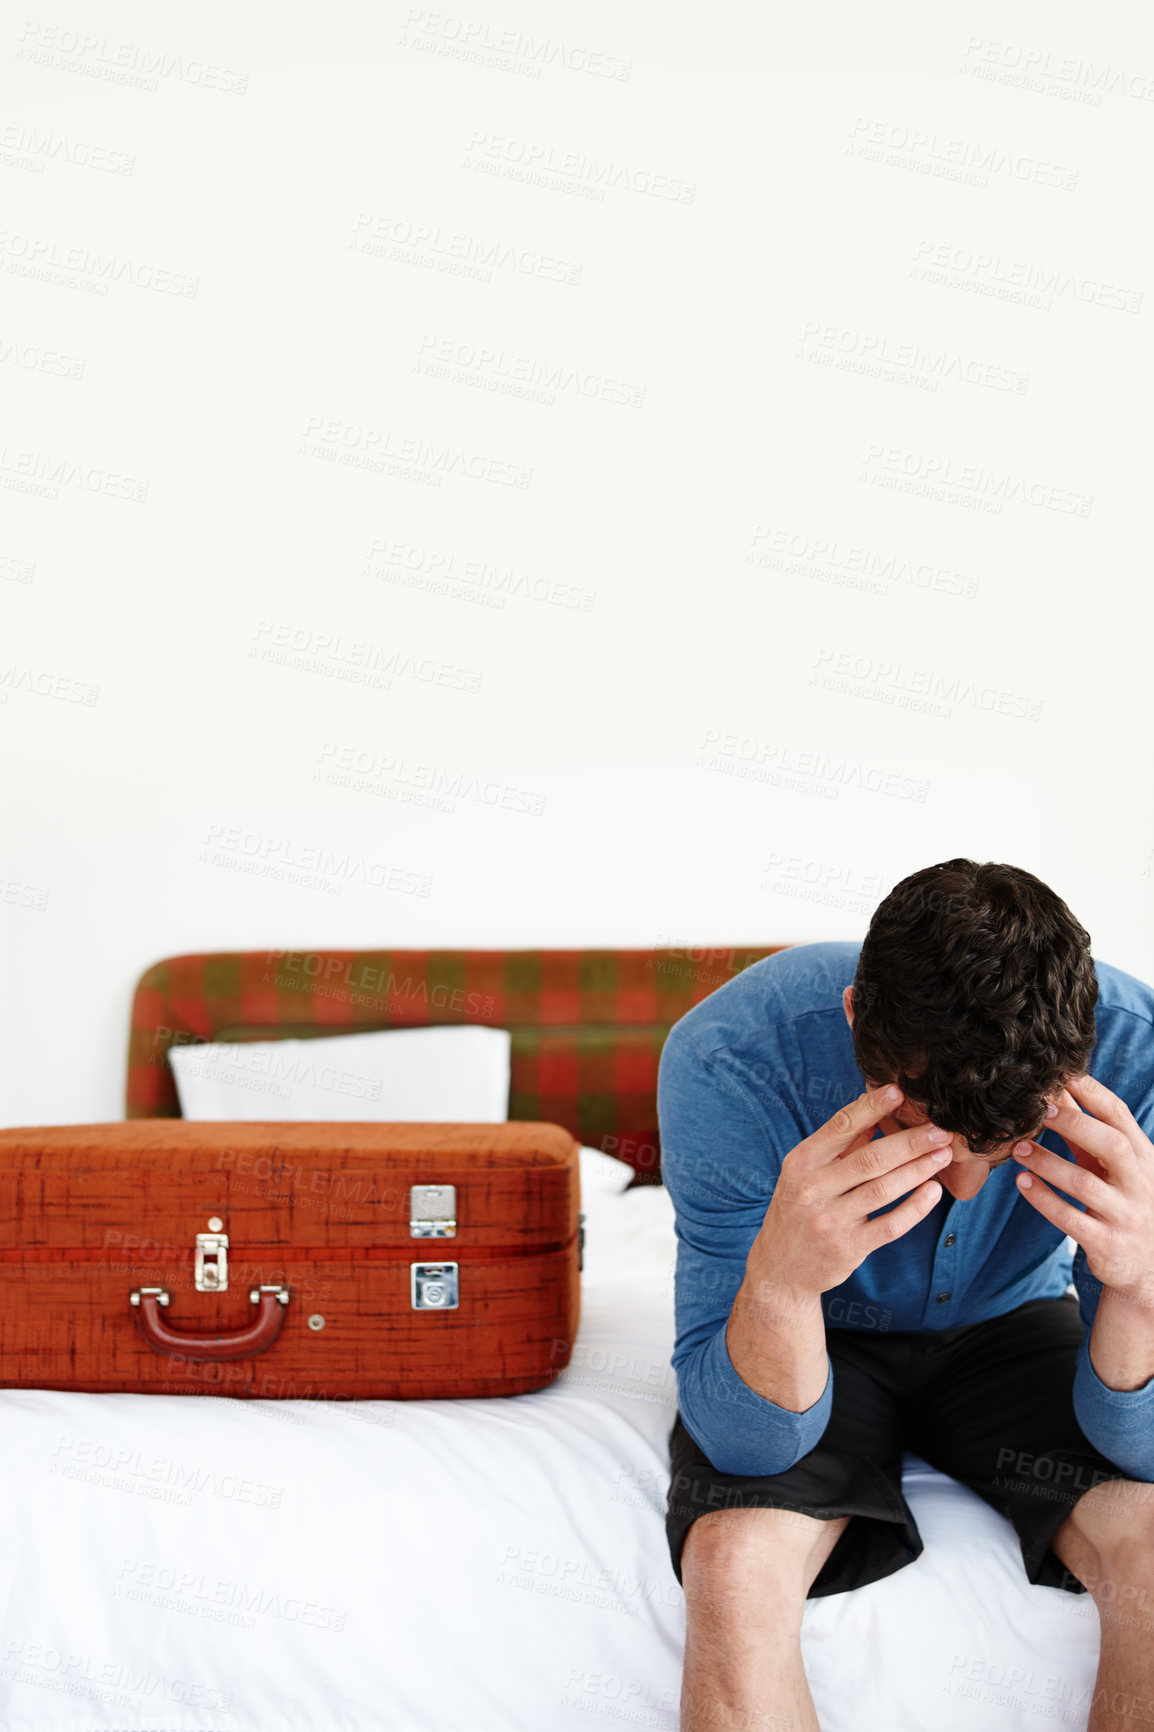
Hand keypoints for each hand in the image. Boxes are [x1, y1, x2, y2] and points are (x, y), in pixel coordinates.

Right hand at [751, 1083, 953, 1302]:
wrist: (780, 1269)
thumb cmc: (798, 1211)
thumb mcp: (806, 1173)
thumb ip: (840, 1144)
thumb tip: (875, 1109)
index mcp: (801, 1162)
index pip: (841, 1127)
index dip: (871, 1107)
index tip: (900, 1091)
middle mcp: (812, 1189)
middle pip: (870, 1158)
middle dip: (910, 1142)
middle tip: (940, 1129)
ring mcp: (830, 1220)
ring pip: (883, 1189)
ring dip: (919, 1169)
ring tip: (944, 1154)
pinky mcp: (848, 1248)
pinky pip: (890, 1225)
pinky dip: (915, 1207)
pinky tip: (933, 1191)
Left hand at [1013, 1073, 1153, 1302]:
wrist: (1149, 1266)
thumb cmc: (1124, 1203)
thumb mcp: (1113, 1168)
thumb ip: (1088, 1133)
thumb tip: (1060, 1090)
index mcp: (1144, 1158)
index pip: (1120, 1118)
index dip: (1092, 1093)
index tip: (1063, 1075)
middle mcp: (1141, 1184)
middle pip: (1111, 1145)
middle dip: (1074, 1123)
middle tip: (1040, 1109)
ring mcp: (1126, 1215)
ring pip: (1084, 1184)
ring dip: (1048, 1163)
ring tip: (1018, 1148)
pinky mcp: (1107, 1244)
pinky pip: (1071, 1219)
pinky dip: (1044, 1199)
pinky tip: (1022, 1183)